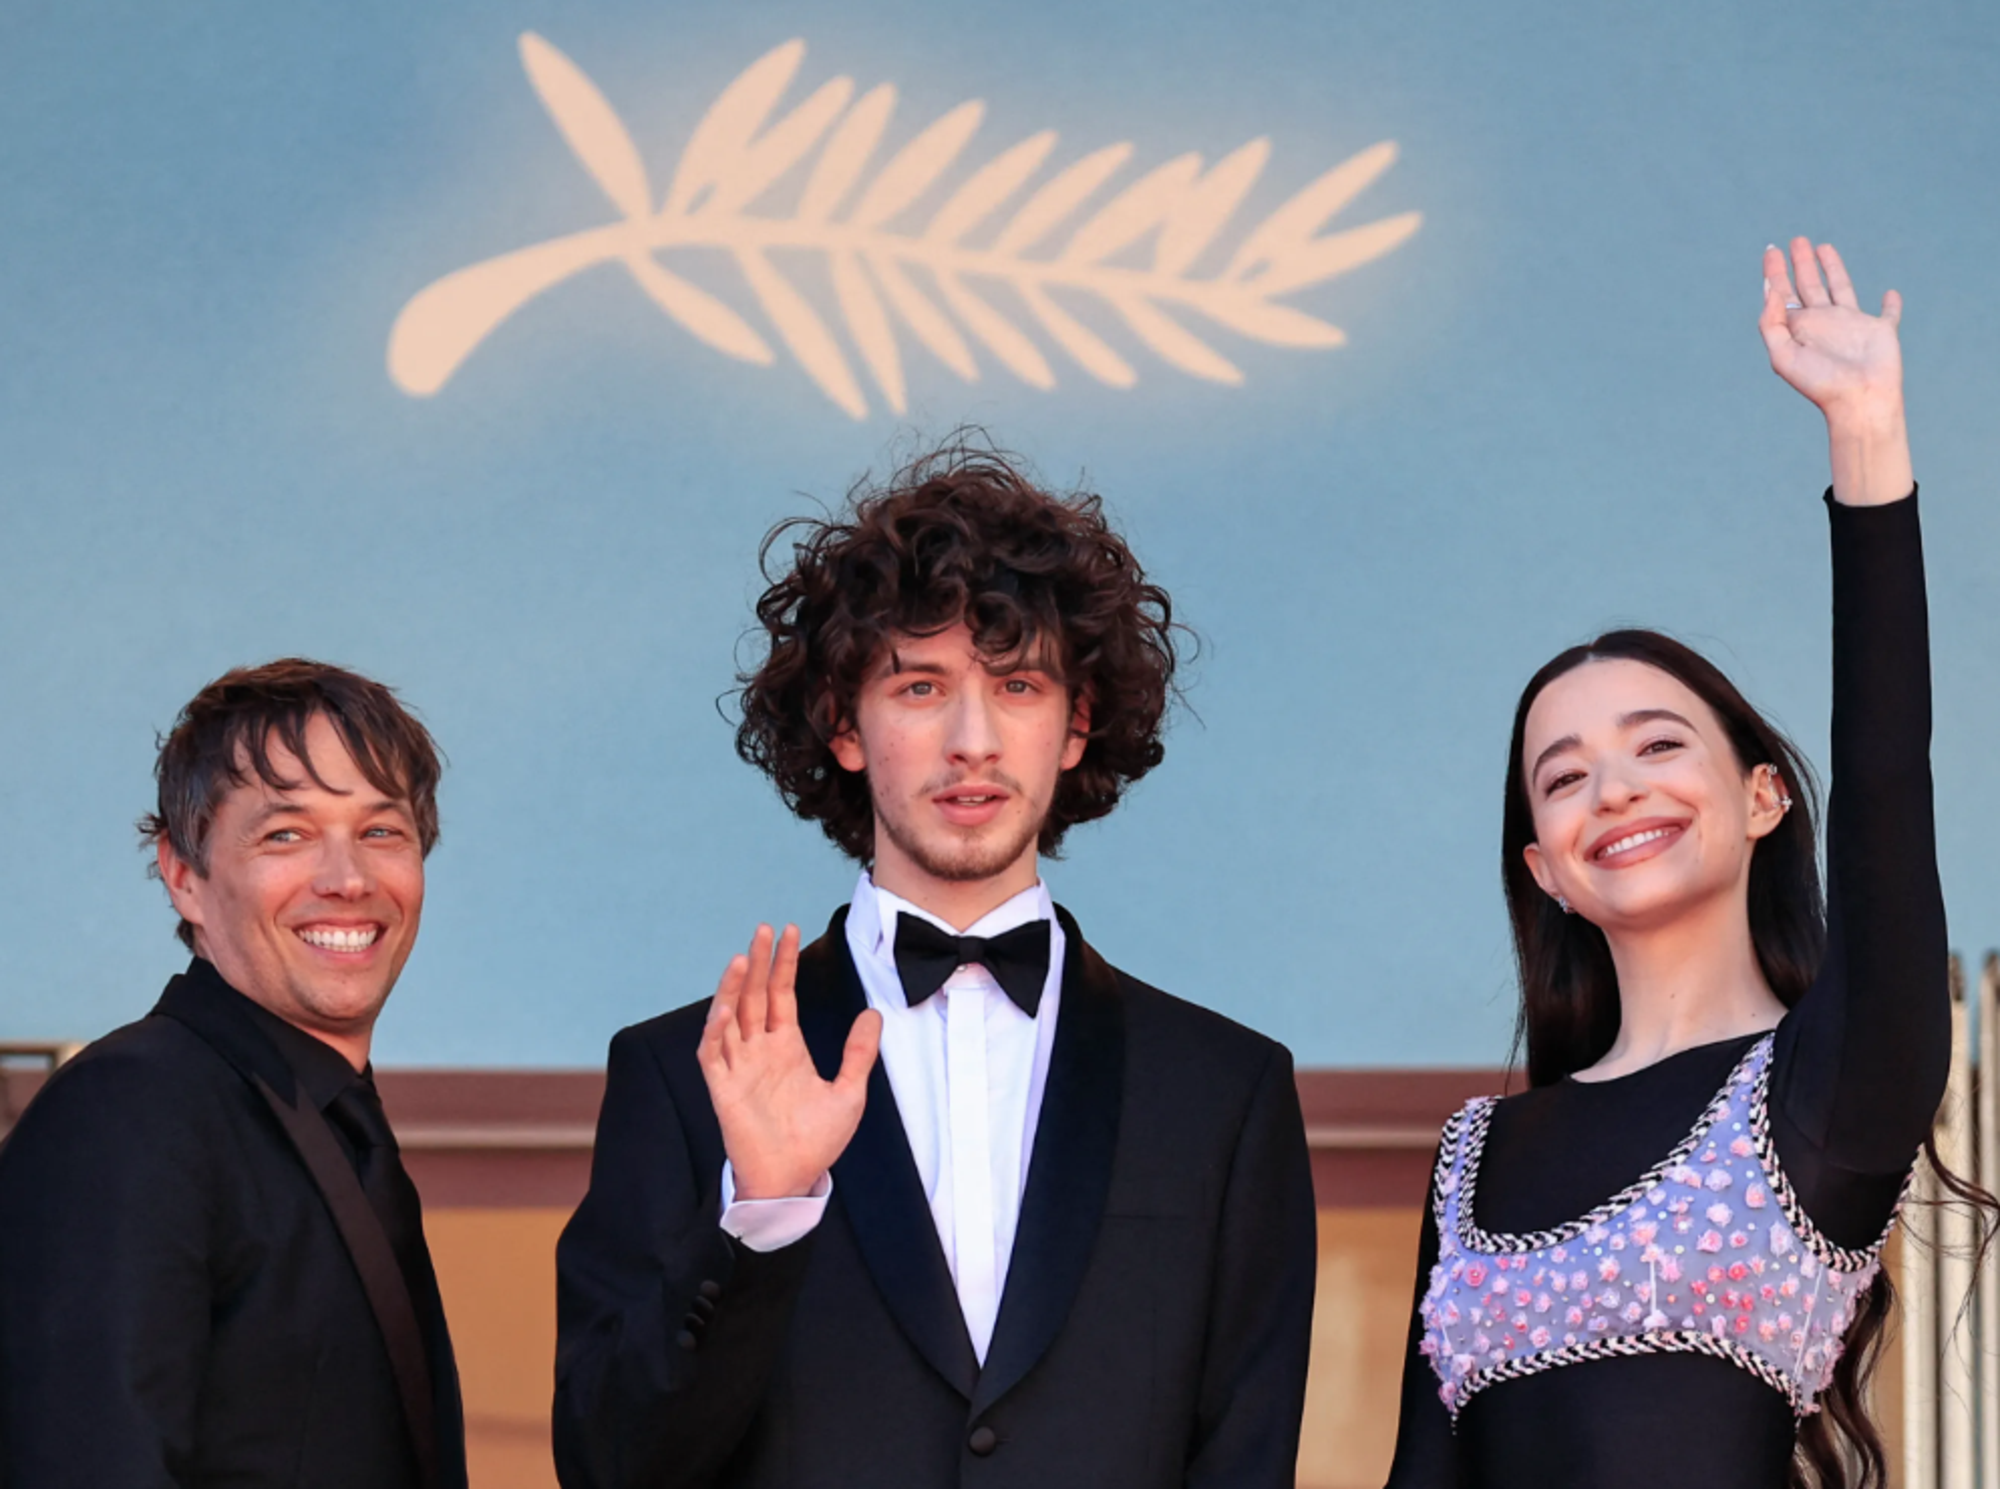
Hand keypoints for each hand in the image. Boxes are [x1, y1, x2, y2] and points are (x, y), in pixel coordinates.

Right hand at [697, 923, 881, 1199]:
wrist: (794, 1180)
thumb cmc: (816, 1141)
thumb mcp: (849, 1092)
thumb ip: (858, 1052)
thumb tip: (872, 1013)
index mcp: (787, 1046)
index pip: (782, 995)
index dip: (784, 964)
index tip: (789, 931)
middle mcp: (760, 1051)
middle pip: (755, 996)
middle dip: (759, 963)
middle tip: (764, 930)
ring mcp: (739, 1068)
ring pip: (730, 1018)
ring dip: (733, 988)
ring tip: (742, 958)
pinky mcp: (723, 1090)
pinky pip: (713, 1054)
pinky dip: (715, 1030)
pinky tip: (725, 1008)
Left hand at [1758, 239, 1911, 505]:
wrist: (1858, 400)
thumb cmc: (1819, 383)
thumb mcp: (1783, 354)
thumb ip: (1771, 322)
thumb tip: (1771, 290)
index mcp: (1799, 329)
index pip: (1783, 295)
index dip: (1775, 273)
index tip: (1771, 250)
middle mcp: (1824, 324)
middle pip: (1809, 285)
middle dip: (1800, 263)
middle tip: (1795, 240)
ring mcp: (1853, 325)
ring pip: (1841, 288)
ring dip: (1832, 268)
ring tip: (1822, 246)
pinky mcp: (1881, 331)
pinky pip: (1888, 314)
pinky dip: (1890, 304)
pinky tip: (1889, 293)